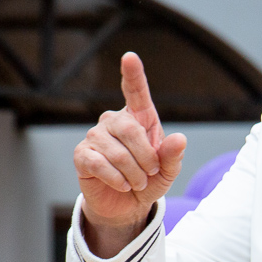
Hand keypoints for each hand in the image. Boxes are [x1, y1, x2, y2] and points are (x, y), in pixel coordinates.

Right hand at [74, 52, 186, 255]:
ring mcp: (95, 136)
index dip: (133, 74)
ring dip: (133, 173)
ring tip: (137, 182)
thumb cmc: (149, 180)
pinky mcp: (82, 155)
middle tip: (150, 174)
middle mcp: (114, 120)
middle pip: (130, 129)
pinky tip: (122, 184)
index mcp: (138, 117)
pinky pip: (98, 163)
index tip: (129, 57)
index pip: (135, 91)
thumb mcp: (168, 171)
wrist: (126, 204)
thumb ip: (174, 155)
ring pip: (116, 151)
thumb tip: (179, 139)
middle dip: (146, 157)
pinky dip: (115, 178)